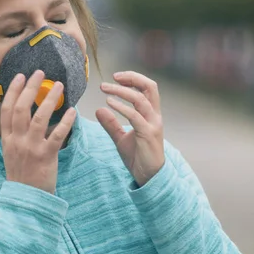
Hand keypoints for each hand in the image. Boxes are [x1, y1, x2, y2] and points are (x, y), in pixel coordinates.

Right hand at [0, 70, 76, 193]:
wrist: (26, 199)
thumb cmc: (21, 174)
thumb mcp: (11, 152)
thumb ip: (15, 133)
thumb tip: (22, 112)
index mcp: (7, 138)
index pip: (7, 109)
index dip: (12, 90)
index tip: (20, 76)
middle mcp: (17, 140)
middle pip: (22, 108)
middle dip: (31, 88)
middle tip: (41, 73)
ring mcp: (31, 148)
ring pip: (39, 118)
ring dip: (49, 99)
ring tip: (59, 86)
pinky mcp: (46, 156)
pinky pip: (57, 135)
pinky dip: (65, 122)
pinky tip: (72, 111)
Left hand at [95, 71, 164, 186]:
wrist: (148, 176)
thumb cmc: (137, 156)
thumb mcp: (120, 138)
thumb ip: (111, 124)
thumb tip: (99, 109)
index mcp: (151, 114)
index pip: (147, 88)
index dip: (133, 79)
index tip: (116, 77)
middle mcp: (154, 116)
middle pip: (150, 87)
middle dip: (132, 78)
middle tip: (113, 77)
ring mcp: (152, 124)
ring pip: (140, 99)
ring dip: (121, 91)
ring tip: (105, 88)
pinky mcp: (148, 134)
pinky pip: (135, 116)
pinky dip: (121, 107)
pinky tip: (108, 103)